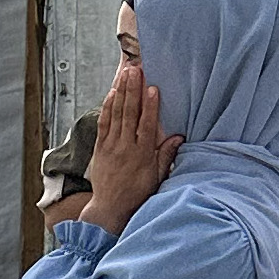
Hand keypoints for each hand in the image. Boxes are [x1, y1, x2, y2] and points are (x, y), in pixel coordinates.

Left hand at [86, 66, 180, 234]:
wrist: (110, 208)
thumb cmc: (137, 193)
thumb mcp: (156, 176)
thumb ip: (166, 155)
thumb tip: (178, 137)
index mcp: (142, 154)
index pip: (146, 125)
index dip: (150, 105)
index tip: (153, 88)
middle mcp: (125, 147)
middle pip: (129, 113)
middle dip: (133, 90)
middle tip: (135, 70)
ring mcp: (111, 146)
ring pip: (116, 114)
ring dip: (121, 92)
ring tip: (125, 74)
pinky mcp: (100, 147)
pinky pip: (103, 123)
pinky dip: (107, 107)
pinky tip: (111, 93)